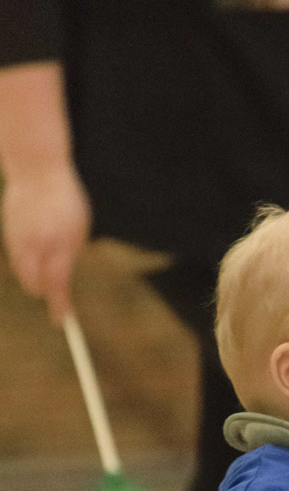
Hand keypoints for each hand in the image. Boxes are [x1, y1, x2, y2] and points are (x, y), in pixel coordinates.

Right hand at [1, 163, 90, 323]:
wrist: (37, 171)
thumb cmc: (66, 200)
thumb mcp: (79, 228)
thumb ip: (70, 255)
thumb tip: (62, 282)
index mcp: (59, 245)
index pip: (57, 285)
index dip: (59, 305)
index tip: (61, 319)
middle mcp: (36, 245)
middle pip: (35, 285)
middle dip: (44, 292)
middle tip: (54, 294)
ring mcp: (18, 239)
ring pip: (22, 273)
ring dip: (33, 278)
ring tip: (45, 264)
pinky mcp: (8, 233)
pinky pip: (16, 258)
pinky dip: (25, 262)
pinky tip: (35, 247)